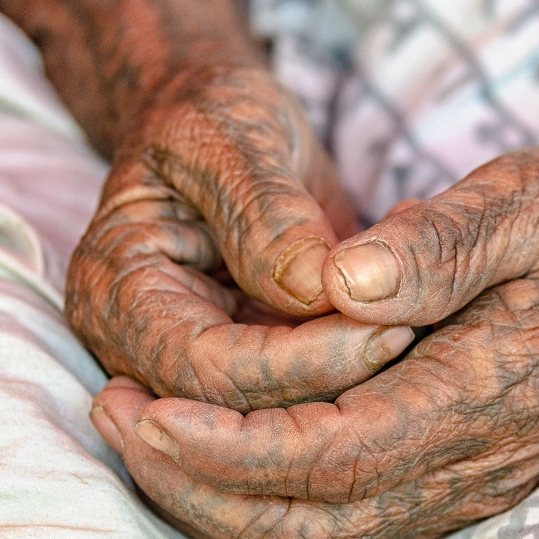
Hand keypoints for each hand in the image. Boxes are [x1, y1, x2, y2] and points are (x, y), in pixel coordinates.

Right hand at [65, 65, 413, 408]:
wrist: (222, 127)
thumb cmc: (214, 116)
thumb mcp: (233, 133)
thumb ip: (267, 212)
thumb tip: (317, 292)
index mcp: (115, 293)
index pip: (206, 369)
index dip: (299, 363)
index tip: (388, 325)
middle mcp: (139, 350)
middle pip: (241, 416)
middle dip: (334, 383)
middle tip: (417, 332)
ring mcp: (192, 371)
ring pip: (279, 423)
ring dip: (355, 387)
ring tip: (422, 324)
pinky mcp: (247, 375)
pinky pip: (304, 400)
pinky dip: (358, 372)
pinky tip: (411, 325)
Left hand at [90, 144, 538, 538]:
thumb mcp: (529, 197)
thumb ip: (440, 241)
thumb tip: (338, 279)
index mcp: (493, 398)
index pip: (332, 457)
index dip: (225, 445)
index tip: (143, 404)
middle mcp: (478, 469)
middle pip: (305, 530)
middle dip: (193, 489)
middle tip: (113, 417)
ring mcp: (464, 490)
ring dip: (210, 501)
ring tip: (138, 427)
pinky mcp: (444, 489)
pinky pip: (327, 529)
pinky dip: (249, 497)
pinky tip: (201, 436)